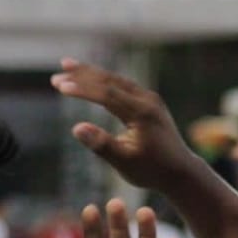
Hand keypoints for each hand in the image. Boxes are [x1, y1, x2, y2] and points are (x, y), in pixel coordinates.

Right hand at [51, 59, 198, 193]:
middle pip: (110, 80)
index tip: (60, 86)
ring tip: (67, 67)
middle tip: (57, 72)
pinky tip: (90, 80)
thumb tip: (76, 128)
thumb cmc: (151, 170)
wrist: (180, 171)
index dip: (82, 89)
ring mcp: (149, 98)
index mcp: (141, 113)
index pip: (107, 94)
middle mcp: (147, 99)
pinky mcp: (148, 102)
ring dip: (91, 74)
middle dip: (82, 75)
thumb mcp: (124, 162)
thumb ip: (101, 144)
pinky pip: (122, 85)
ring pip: (115, 80)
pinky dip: (103, 81)